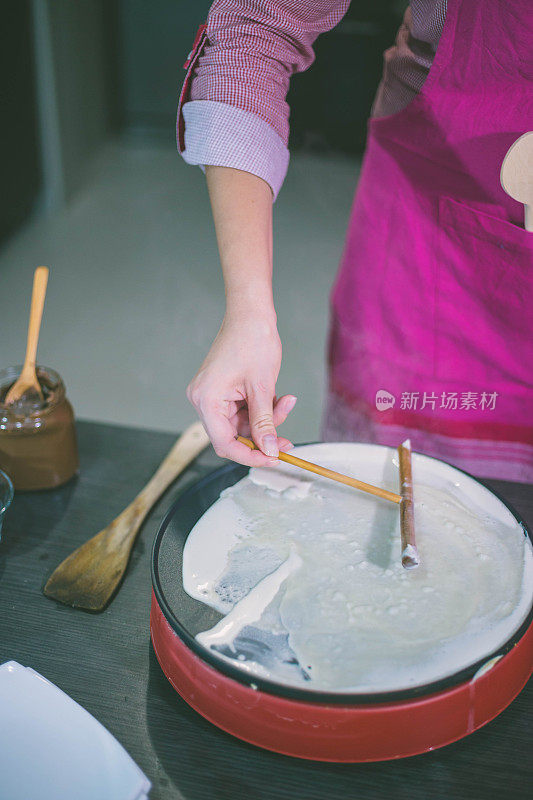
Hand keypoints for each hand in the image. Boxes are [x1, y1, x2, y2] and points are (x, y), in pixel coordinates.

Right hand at [187, 312, 295, 466]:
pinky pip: (243, 411)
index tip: (272, 459)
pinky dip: (262, 409)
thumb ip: (264, 422)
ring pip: (242, 424)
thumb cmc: (252, 341)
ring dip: (267, 420)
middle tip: (286, 442)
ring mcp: (213, 395)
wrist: (251, 314)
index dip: (249, 456)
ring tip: (287, 402)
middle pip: (233, 435)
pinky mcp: (223, 390)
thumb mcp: (262, 388)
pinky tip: (279, 396)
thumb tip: (268, 450)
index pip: (225, 443)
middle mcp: (204, 400)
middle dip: (262, 437)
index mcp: (206, 400)